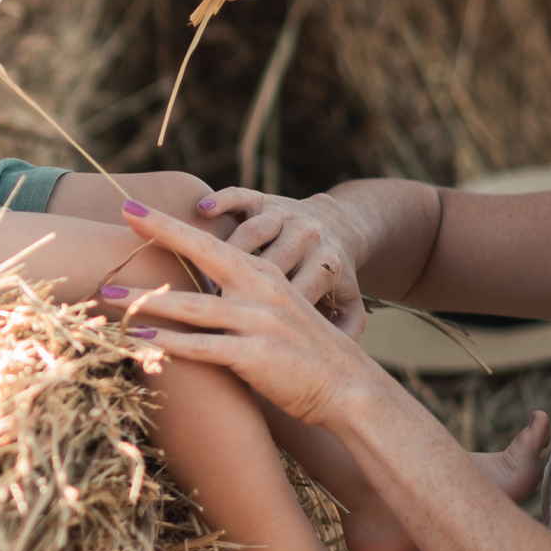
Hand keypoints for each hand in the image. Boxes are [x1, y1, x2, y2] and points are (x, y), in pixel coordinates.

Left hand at [117, 201, 379, 424]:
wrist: (350, 387)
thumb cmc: (305, 353)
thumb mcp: (276, 313)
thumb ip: (240, 300)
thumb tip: (194, 299)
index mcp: (263, 275)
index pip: (210, 241)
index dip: (170, 224)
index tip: (133, 207)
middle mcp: (261, 290)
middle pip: (202, 254)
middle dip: (158, 233)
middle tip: (119, 216)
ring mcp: (259, 322)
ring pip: (191, 306)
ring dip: (143, 299)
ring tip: (103, 294)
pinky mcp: (256, 356)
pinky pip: (203, 347)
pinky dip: (168, 343)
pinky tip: (139, 339)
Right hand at [198, 188, 365, 332]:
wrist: (339, 225)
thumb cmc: (332, 276)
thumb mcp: (349, 302)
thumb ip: (347, 329)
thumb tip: (339, 354)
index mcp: (327, 265)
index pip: (296, 292)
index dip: (268, 313)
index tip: (244, 332)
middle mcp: (307, 236)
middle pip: (270, 262)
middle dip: (242, 287)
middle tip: (213, 312)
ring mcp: (285, 214)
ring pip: (253, 231)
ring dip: (226, 254)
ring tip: (203, 279)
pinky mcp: (265, 198)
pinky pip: (241, 196)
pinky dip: (221, 201)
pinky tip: (201, 211)